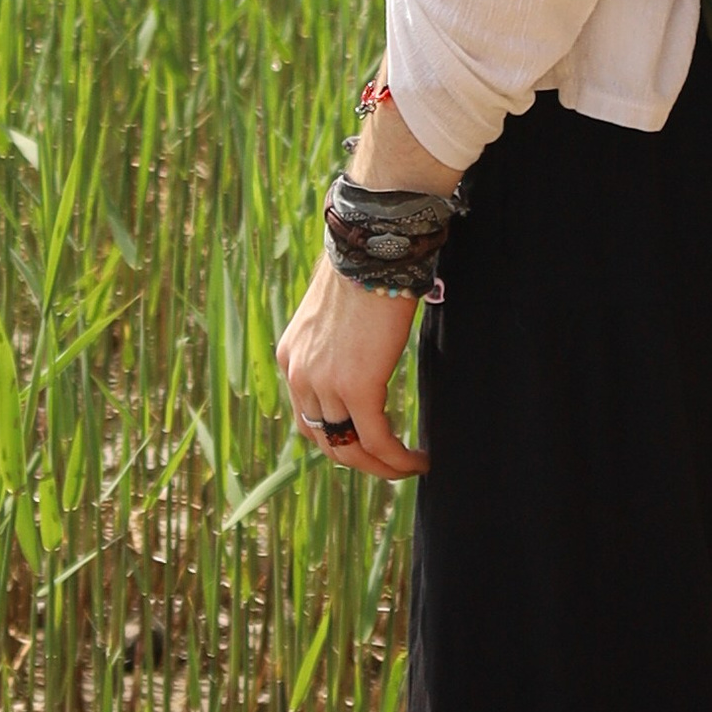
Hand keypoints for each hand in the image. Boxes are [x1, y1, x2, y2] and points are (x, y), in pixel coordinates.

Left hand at [275, 91, 463, 484]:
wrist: (373, 243)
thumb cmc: (367, 265)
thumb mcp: (342, 312)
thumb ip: (343, 341)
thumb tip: (366, 346)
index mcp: (292, 356)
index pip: (308, 414)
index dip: (340, 436)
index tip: (370, 442)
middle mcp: (298, 373)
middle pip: (325, 439)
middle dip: (360, 459)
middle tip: (392, 465)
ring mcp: (323, 382)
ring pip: (350, 447)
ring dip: (382, 466)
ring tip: (409, 468)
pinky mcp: (356, 386)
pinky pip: (376, 440)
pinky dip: (398, 459)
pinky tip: (419, 461)